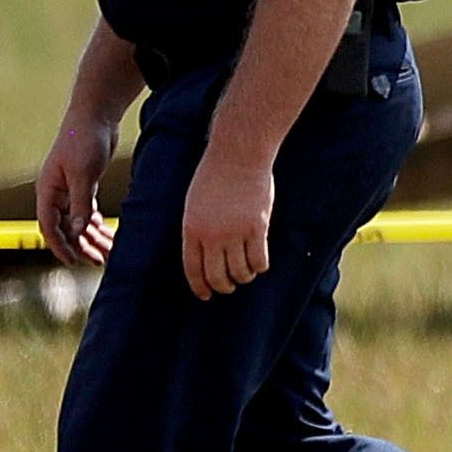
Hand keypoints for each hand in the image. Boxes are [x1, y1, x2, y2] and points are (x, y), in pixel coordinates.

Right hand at [34, 121, 115, 266]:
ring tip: (108, 254)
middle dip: (80, 247)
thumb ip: (80, 203)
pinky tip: (107, 236)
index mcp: (47, 191)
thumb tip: (76, 231)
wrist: (95, 115)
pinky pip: (87, 212)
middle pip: (64, 228)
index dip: (60, 246)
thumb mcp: (84, 174)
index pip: (49, 226)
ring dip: (90, 238)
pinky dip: (96, 225)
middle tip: (98, 262)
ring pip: (77, 222)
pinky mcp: (84, 185)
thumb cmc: (85, 140)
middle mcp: (56, 193)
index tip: (73, 263)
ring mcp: (70, 190)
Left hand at [182, 149, 277, 297]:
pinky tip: (260, 263)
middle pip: (217, 276)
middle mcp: (212, 236)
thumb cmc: (215, 175)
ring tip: (246, 273)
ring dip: (244, 277)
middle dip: (223, 286)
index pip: (193, 269)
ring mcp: (235, 233)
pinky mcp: (258, 228)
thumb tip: (205, 254)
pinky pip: (259, 260)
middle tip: (229, 286)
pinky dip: (260, 266)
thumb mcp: (194, 204)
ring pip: (240, 271)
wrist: (238, 156)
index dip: (200, 286)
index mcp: (191, 230)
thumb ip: (198, 230)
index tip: (206, 295)